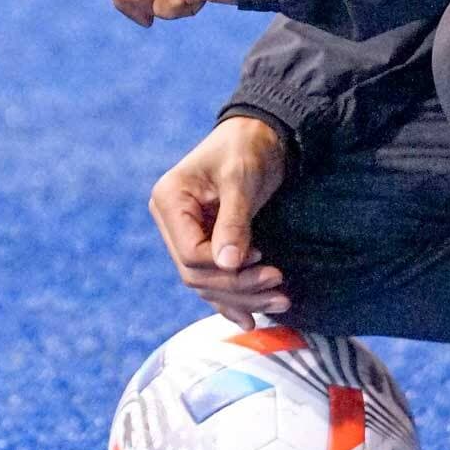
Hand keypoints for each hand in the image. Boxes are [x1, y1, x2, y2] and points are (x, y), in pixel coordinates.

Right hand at [147, 117, 292, 327]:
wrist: (263, 133)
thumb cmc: (249, 147)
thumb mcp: (241, 180)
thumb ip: (234, 222)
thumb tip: (228, 265)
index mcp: (169, 200)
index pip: (190, 254)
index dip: (225, 267)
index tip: (263, 258)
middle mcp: (170, 220)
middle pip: (196, 273)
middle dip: (239, 287)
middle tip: (280, 288)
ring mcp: (184, 233)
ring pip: (206, 281)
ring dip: (242, 296)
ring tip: (281, 302)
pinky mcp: (203, 241)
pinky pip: (212, 278)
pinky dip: (232, 297)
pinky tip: (251, 316)